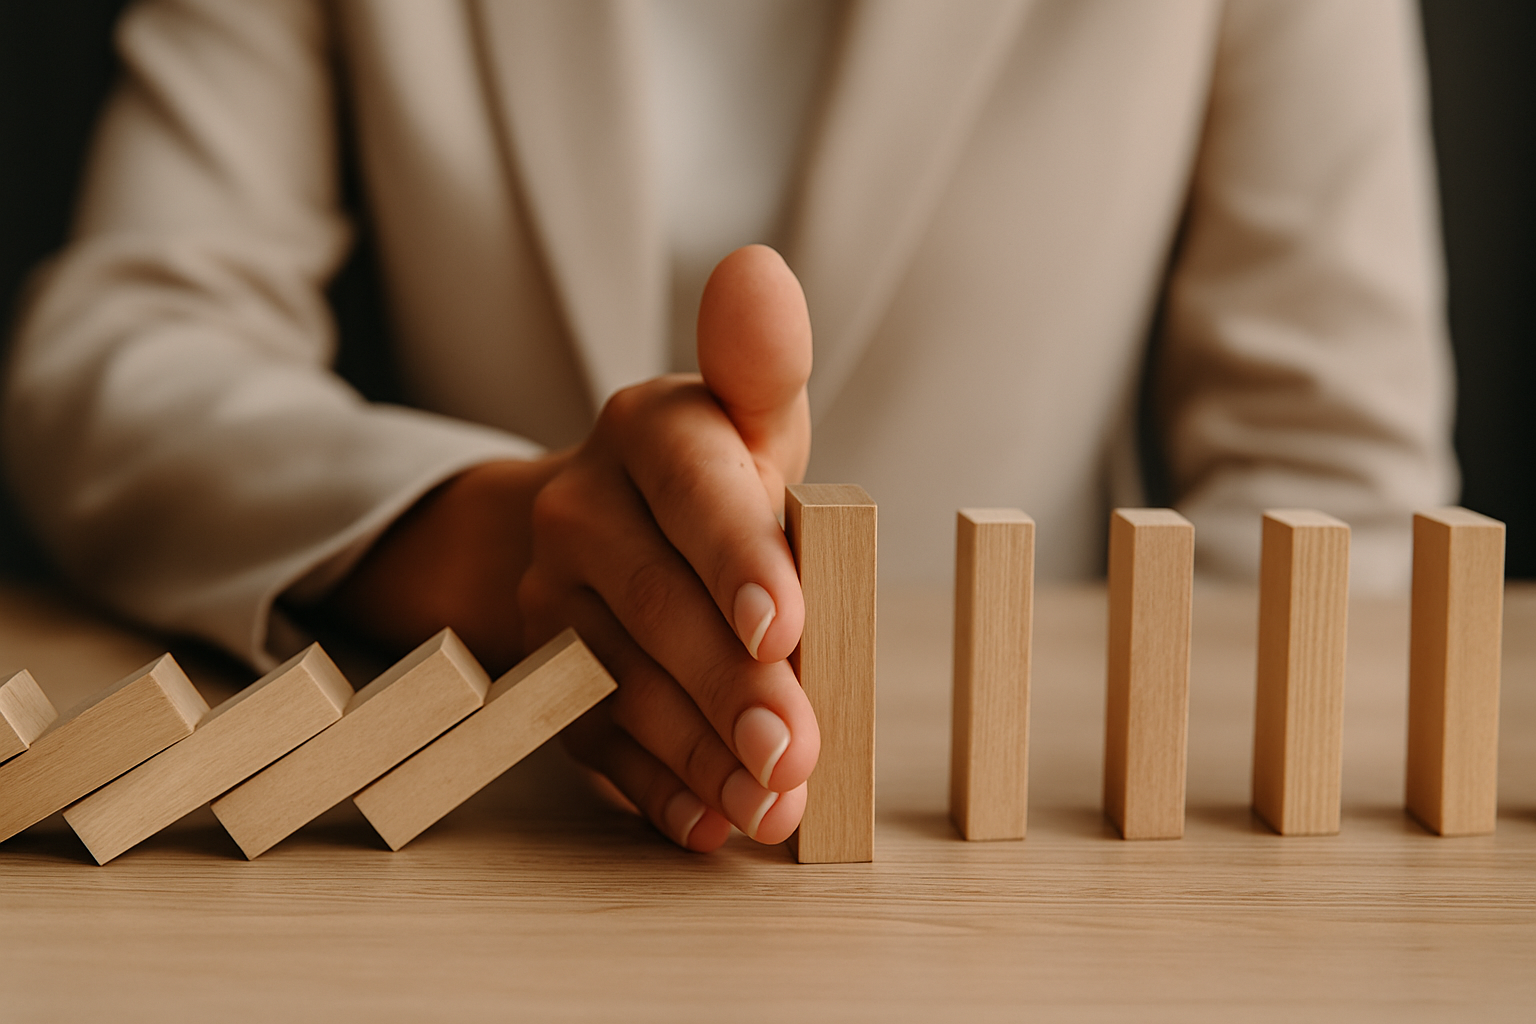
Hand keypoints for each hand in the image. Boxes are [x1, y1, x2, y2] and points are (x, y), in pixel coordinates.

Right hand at [325, 246, 817, 852]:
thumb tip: (760, 271)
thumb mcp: (744, 411)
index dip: (735, 557)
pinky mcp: (548, 677)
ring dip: (700, 752)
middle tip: (794, 749)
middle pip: (656, 605)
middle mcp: (582, 515)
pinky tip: (710, 823)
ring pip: (622, 685)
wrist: (595, 525)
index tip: (783, 624)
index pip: (690, 490)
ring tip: (772, 804)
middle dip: (729, 683)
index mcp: (644, 432)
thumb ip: (762, 362)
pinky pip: (593, 741)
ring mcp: (551, 604)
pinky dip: (655, 789)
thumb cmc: (707, 471)